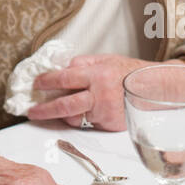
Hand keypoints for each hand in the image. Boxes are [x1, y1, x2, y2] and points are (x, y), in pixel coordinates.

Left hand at [28, 54, 184, 130]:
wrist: (154, 88)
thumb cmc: (128, 71)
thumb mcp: (105, 59)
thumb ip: (82, 64)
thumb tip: (61, 69)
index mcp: (96, 75)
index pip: (64, 78)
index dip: (47, 82)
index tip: (35, 84)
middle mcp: (99, 95)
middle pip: (65, 105)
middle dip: (44, 110)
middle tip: (31, 111)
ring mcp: (105, 113)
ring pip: (75, 118)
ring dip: (62, 115)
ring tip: (52, 111)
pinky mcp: (110, 125)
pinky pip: (88, 124)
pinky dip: (81, 119)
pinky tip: (79, 113)